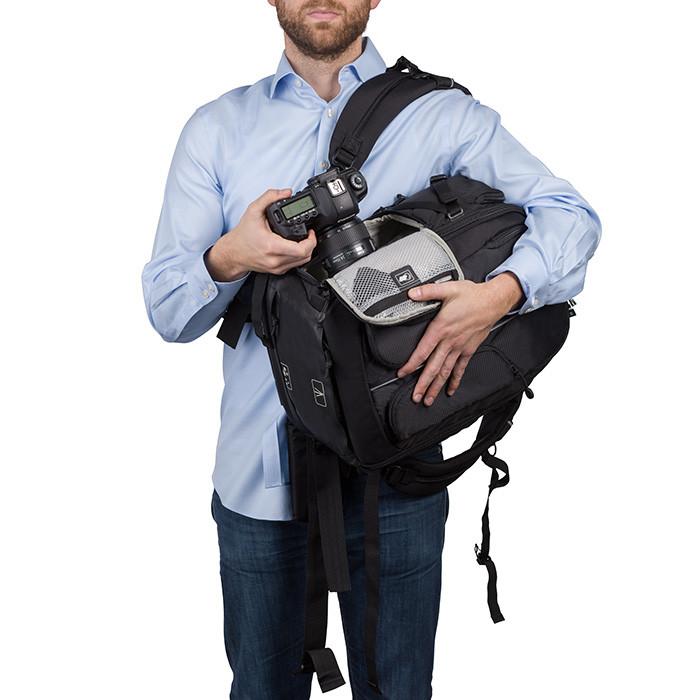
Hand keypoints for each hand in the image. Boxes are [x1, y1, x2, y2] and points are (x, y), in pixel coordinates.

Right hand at [205, 188, 317, 281]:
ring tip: (304, 240)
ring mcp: (277, 267)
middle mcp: (275, 259)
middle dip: (311, 244)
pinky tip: (296, 247)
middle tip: (309, 234)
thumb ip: (269, 197)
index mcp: (272, 246)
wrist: (233, 253)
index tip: (310, 232)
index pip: (301, 249)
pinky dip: (299, 256)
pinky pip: (294, 265)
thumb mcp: (253, 210)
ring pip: (302, 262)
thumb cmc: (242, 235)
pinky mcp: (277, 271)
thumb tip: (286, 192)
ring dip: (307, 251)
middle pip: (305, 256)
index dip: (311, 240)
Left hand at [396, 272, 523, 405]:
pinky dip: (455, 380)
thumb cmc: (472, 295)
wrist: (494, 301)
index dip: (411, 364)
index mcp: (441, 328)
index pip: (423, 351)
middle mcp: (450, 341)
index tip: (402, 374)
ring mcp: (460, 347)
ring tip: (428, 400)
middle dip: (423, 384)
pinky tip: (450, 390)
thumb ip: (427, 291)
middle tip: (415, 397)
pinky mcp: (469, 349)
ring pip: (445, 371)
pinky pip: (461, 368)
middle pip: (433, 367)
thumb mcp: (448, 289)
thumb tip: (411, 292)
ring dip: (436, 387)